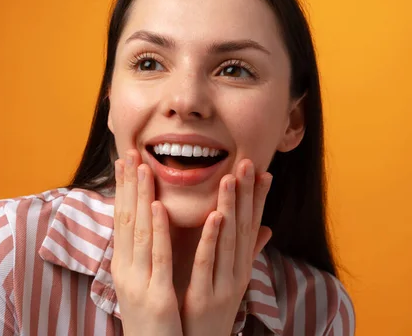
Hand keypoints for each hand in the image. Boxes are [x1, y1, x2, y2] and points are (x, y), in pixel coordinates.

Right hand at [111, 149, 182, 335]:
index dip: (124, 190)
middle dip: (128, 184)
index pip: (122, 220)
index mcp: (124, 266)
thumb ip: (148, 257)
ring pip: (139, 231)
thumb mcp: (145, 285)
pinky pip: (157, 258)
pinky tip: (157, 206)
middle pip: (126, 219)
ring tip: (144, 168)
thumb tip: (148, 232)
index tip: (126, 162)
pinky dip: (157, 230)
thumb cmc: (152, 322)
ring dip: (141, 196)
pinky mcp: (155, 295)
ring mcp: (138, 282)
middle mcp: (126, 269)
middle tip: (129, 152)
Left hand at [181, 159, 272, 335]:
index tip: (262, 170)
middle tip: (248, 162)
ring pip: (228, 240)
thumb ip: (247, 253)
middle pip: (243, 227)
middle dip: (247, 194)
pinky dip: (211, 239)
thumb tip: (267, 228)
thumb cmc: (213, 310)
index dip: (258, 198)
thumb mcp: (233, 280)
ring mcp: (223, 284)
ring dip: (230, 207)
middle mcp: (237, 272)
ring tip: (231, 178)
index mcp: (240, 267)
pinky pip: (207, 263)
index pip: (251, 226)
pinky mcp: (205, 297)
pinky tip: (213, 216)